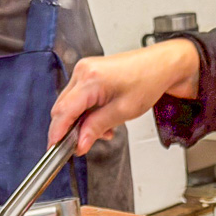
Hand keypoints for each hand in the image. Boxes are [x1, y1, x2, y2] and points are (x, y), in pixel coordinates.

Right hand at [48, 39, 200, 155]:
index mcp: (90, 79)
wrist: (160, 65)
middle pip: (62, 108)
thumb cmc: (147, 81)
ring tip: (103, 130)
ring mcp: (84, 71)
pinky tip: (101, 119)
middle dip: (70, 130)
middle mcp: (83, 71)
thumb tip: (79, 144)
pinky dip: (85, 113)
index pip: (63, 111)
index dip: (57, 133)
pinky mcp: (88, 74)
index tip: (54, 149)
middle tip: (82, 145)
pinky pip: (78, 98)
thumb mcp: (123, 112)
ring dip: (80, 123)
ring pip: (69, 105)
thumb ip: (96, 128)